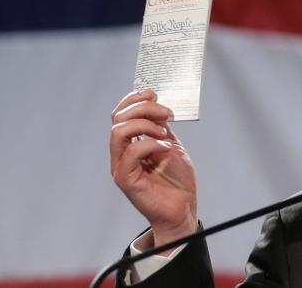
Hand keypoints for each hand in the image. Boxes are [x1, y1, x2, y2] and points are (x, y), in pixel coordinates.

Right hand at [110, 90, 197, 246]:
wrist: (183, 207)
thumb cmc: (177, 180)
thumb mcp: (171, 144)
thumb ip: (161, 127)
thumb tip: (156, 104)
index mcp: (130, 143)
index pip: (120, 114)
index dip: (133, 99)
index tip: (154, 94)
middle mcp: (121, 154)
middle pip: (118, 119)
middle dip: (144, 108)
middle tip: (167, 113)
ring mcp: (122, 166)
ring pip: (118, 132)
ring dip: (145, 124)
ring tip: (164, 132)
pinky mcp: (126, 180)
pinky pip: (130, 152)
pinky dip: (150, 143)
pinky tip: (166, 148)